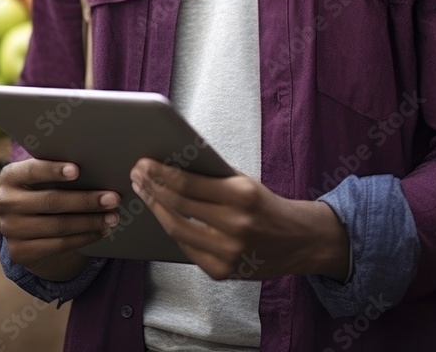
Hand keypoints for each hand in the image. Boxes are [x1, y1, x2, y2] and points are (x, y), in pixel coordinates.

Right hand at [0, 159, 120, 280]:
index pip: (32, 170)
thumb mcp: (44, 177)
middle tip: (113, 198)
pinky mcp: (20, 252)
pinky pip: (58, 245)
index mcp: (10, 176)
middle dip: (86, 200)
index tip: (78, 170)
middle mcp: (5, 202)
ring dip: (90, 222)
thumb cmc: (45, 188)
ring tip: (113, 217)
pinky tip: (101, 231)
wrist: (26, 224)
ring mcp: (10, 230)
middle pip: (51, 201)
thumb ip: (61, 171)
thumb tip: (100, 167)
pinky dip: (84, 237)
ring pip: (58, 226)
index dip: (53, 170)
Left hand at [130, 159, 348, 282]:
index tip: (144, 163)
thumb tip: (171, 165)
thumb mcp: (245, 183)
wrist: (298, 242)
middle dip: (152, 188)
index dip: (161, 173)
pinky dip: (172, 230)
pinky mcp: (222, 272)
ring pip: (177, 229)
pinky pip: (187, 248)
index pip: (189, 184)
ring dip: (155, 209)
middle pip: (179, 206)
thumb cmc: (266, 205)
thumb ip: (213, 178)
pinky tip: (162, 215)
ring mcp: (228, 253)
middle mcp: (235, 225)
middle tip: (137, 175)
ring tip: (143, 193)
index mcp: (242, 195)